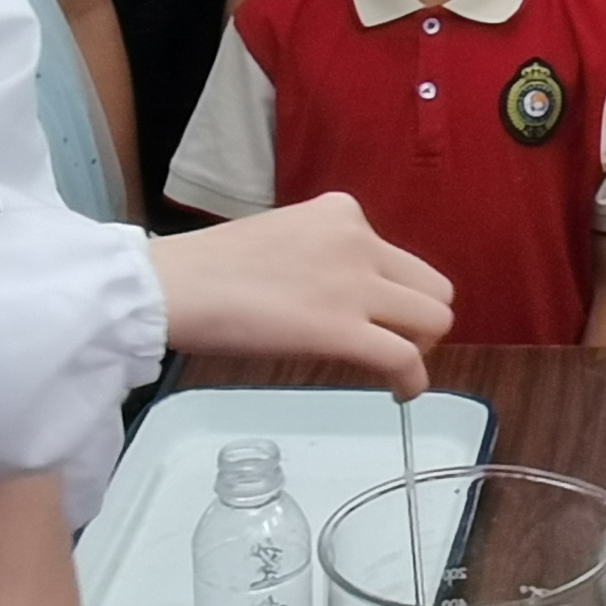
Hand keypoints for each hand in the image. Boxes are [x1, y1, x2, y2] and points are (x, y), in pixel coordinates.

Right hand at [149, 197, 448, 387]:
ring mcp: (354, 285)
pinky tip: (400, 394)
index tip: (371, 316)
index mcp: (341, 212)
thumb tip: (334, 290)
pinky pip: (405, 359)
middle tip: (390, 343)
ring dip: (419, 349)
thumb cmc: (208, 268)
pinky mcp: (341, 330)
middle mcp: (359, 241)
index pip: (398, 257)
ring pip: (433, 320)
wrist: (171, 284)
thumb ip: (320, 253)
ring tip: (390, 367)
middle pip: (433, 286)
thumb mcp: (281, 235)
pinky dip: (413, 382)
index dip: (393, 294)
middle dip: (420, 320)